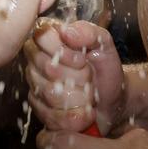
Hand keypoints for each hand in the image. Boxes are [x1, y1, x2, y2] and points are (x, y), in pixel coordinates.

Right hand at [24, 20, 124, 134]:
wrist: (112, 99)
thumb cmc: (105, 68)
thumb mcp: (104, 44)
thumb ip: (88, 32)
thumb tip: (66, 32)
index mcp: (48, 35)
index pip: (43, 37)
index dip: (65, 52)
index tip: (83, 59)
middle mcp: (36, 57)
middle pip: (48, 68)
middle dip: (78, 76)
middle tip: (89, 77)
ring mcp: (35, 83)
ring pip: (50, 93)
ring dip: (78, 97)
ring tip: (88, 94)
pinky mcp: (38, 107)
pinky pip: (51, 116)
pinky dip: (74, 117)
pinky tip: (84, 112)